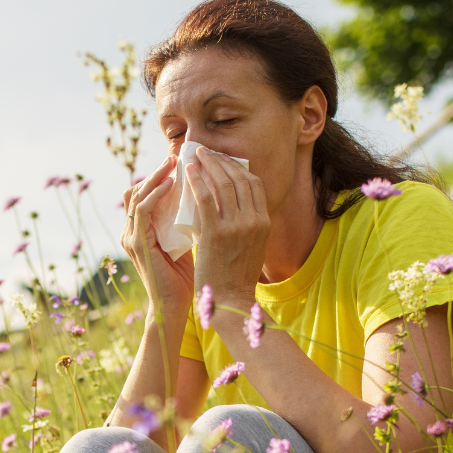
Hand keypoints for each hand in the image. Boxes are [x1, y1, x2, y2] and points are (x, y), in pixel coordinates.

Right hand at [121, 155, 194, 322]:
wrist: (177, 307)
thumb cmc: (187, 278)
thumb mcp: (188, 243)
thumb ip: (190, 222)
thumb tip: (211, 199)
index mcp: (142, 232)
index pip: (145, 194)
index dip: (161, 176)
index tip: (185, 163)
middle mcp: (131, 232)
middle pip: (137, 189)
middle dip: (158, 170)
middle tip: (179, 155)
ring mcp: (131, 238)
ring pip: (137, 194)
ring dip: (156, 176)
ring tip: (176, 162)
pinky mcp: (136, 244)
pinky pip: (142, 209)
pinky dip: (156, 193)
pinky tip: (172, 184)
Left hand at [185, 146, 269, 310]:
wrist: (229, 300)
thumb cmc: (236, 277)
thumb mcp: (252, 248)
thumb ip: (247, 226)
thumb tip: (231, 206)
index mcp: (264, 223)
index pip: (254, 185)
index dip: (238, 168)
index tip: (223, 161)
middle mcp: (254, 221)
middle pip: (239, 179)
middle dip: (221, 161)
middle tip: (206, 152)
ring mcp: (236, 226)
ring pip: (223, 184)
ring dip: (208, 165)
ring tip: (195, 156)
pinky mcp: (215, 233)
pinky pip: (205, 198)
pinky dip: (196, 181)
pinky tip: (188, 173)